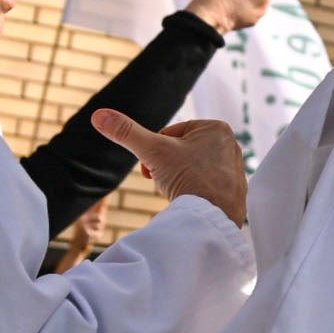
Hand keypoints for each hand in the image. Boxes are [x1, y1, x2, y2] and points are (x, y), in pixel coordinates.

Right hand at [93, 110, 247, 226]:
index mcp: (217, 128)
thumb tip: (98, 115)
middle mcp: (231, 145)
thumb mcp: (152, 151)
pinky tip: (193, 203)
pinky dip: (193, 195)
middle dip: (167, 167)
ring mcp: (234, 169)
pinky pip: (203, 188)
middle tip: (169, 180)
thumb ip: (126, 132)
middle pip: (181, 153)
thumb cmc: (188, 178)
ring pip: (190, 170)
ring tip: (182, 193)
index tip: (156, 166)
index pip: (171, 134)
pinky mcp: (234, 191)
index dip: (156, 152)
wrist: (211, 218)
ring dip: (178, 180)